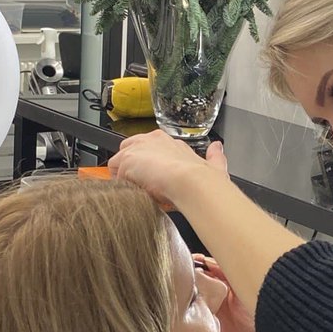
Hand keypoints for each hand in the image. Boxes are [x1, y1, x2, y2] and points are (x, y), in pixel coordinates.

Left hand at [107, 130, 227, 205]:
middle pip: (129, 151)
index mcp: (169, 141)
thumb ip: (215, 156)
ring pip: (120, 162)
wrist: (193, 182)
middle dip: (132, 168)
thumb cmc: (204, 178)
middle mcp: (152, 139)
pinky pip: (114, 172)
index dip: (147, 164)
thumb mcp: (214, 164)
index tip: (152, 178)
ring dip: (126, 178)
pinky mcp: (127, 159)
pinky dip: (121, 184)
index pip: (148, 147)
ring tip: (140, 192)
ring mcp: (138, 148)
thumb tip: (218, 147)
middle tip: (143, 186)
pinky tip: (135, 192)